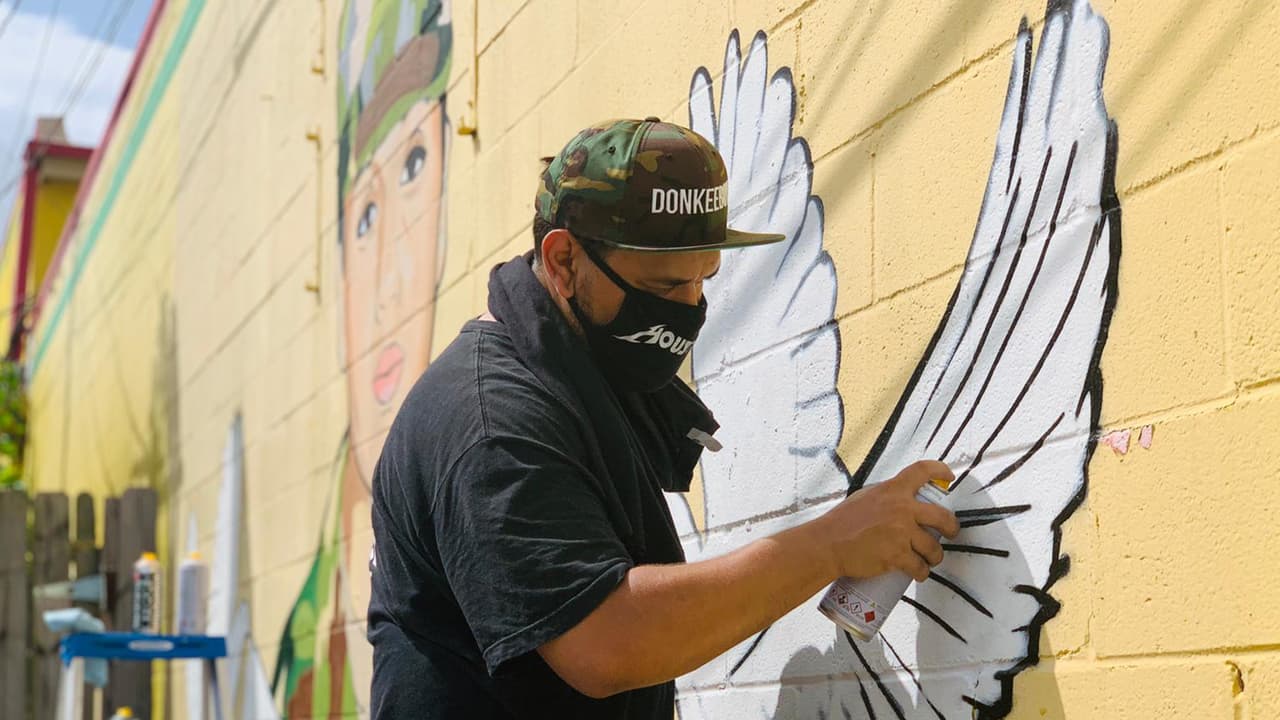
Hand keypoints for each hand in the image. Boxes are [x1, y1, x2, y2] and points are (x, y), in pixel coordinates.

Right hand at [818, 460, 960, 581]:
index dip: (941, 470)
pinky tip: (919, 573)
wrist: (827, 544)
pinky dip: (922, 573)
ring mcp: (901, 533)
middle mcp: (902, 508)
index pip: (923, 471)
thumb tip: (902, 498)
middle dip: (952, 527)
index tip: (950, 476)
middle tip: (951, 532)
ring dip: (935, 556)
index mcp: (893, 490)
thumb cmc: (842, 522)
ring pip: (934, 548)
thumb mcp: (866, 497)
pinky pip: (920, 567)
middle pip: (943, 517)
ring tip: (929, 559)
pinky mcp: (897, 556)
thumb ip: (887, 496)